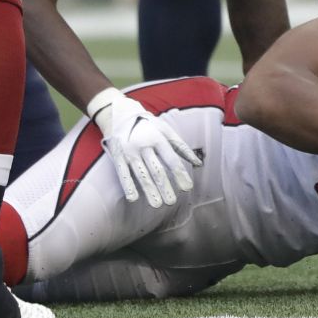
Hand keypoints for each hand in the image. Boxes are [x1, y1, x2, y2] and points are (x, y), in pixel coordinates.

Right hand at [87, 88, 202, 207]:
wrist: (119, 112)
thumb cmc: (148, 124)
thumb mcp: (166, 130)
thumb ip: (181, 147)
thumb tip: (198, 164)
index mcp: (158, 138)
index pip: (171, 159)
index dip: (179, 174)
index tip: (187, 188)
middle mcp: (144, 145)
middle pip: (156, 170)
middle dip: (164, 187)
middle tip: (172, 202)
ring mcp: (130, 152)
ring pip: (141, 174)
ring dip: (149, 190)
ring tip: (156, 205)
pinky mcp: (118, 156)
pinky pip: (123, 173)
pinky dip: (128, 186)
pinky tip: (133, 199)